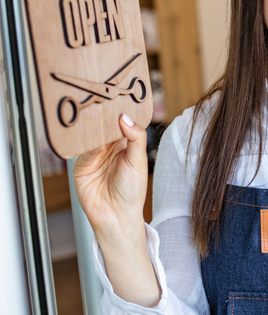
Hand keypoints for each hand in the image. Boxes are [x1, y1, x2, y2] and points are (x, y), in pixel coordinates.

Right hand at [74, 114, 147, 245]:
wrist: (116, 215)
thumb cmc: (132, 191)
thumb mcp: (138, 161)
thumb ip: (135, 138)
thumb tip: (125, 117)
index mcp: (125, 144)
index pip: (121, 123)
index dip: (121, 112)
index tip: (120, 98)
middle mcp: (109, 147)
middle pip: (105, 127)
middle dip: (105, 117)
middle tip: (106, 101)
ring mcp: (95, 155)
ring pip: (92, 136)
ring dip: (94, 128)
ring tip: (97, 116)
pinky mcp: (82, 165)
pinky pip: (83, 150)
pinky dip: (87, 144)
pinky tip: (92, 139)